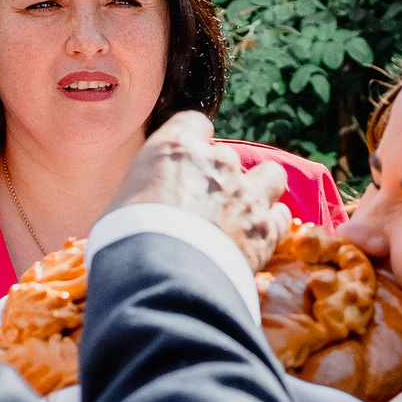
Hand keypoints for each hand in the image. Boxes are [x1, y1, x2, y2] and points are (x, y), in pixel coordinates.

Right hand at [105, 111, 291, 271]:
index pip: (193, 123)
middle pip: (227, 156)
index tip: (186, 159)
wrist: (161, 278)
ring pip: (271, 176)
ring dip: (260, 190)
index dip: (191, 142)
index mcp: (175, 148)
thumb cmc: (125, 242)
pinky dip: (271, 226)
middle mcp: (216, 163)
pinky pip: (281, 217)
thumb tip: (141, 207)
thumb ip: (143, 194)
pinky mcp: (266, 230)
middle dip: (219, 176)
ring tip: (244, 212)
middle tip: (204, 203)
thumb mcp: (120, 206)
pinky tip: (257, 239)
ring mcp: (246, 194)